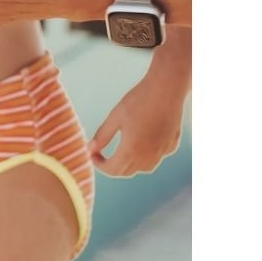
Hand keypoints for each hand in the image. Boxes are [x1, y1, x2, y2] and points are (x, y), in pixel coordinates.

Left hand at [93, 57, 187, 176]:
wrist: (167, 89)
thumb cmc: (138, 100)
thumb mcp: (115, 117)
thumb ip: (102, 136)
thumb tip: (90, 149)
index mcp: (131, 150)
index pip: (112, 170)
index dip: (99, 165)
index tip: (92, 154)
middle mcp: (148, 156)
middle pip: (127, 171)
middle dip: (112, 166)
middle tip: (101, 153)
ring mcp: (162, 152)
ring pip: (143, 168)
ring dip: (129, 164)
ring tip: (119, 150)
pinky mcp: (171, 145)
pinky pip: (156, 158)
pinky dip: (145, 156)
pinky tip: (141, 143)